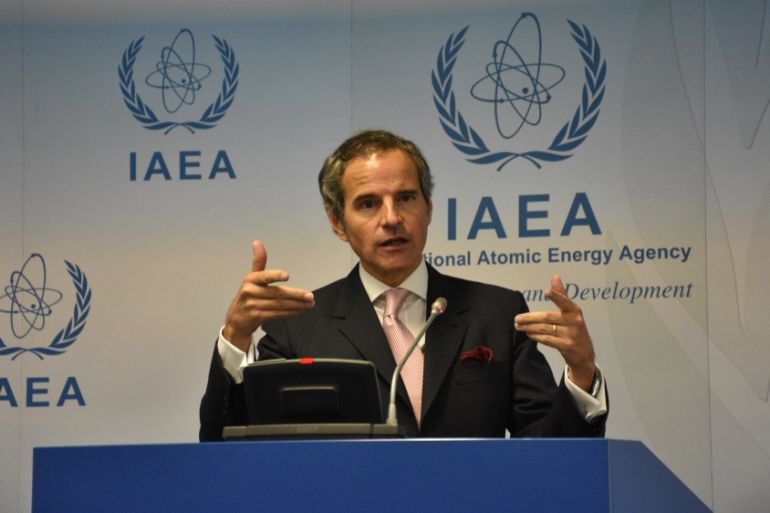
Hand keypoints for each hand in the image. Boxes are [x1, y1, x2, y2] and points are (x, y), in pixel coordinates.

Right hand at [223, 240, 314, 351]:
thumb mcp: (251, 278)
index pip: (264, 276)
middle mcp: (250, 292)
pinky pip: (277, 314)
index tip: (287, 275)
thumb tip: (257, 242)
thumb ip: (258, 261)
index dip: (275, 275)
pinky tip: (300, 310)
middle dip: (296, 295)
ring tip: (309, 303)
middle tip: (310, 296)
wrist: (236, 320)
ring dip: (297, 305)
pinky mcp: (257, 317)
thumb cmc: (247, 296)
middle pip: (277, 293)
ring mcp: (253, 305)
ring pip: (279, 305)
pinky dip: (291, 312)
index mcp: (250, 279)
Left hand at [513, 275, 595, 390]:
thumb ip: (562, 295)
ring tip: (518, 326)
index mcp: (575, 310)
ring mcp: (571, 334)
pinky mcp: (567, 346)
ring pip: (545, 329)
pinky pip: (547, 340)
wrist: (584, 355)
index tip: (546, 292)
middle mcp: (574, 321)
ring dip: (529, 327)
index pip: (564, 301)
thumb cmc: (575, 330)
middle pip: (547, 317)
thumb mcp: (571, 312)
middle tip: (516, 318)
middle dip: (530, 318)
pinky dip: (536, 337)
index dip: (556, 296)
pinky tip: (528, 334)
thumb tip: (555, 276)